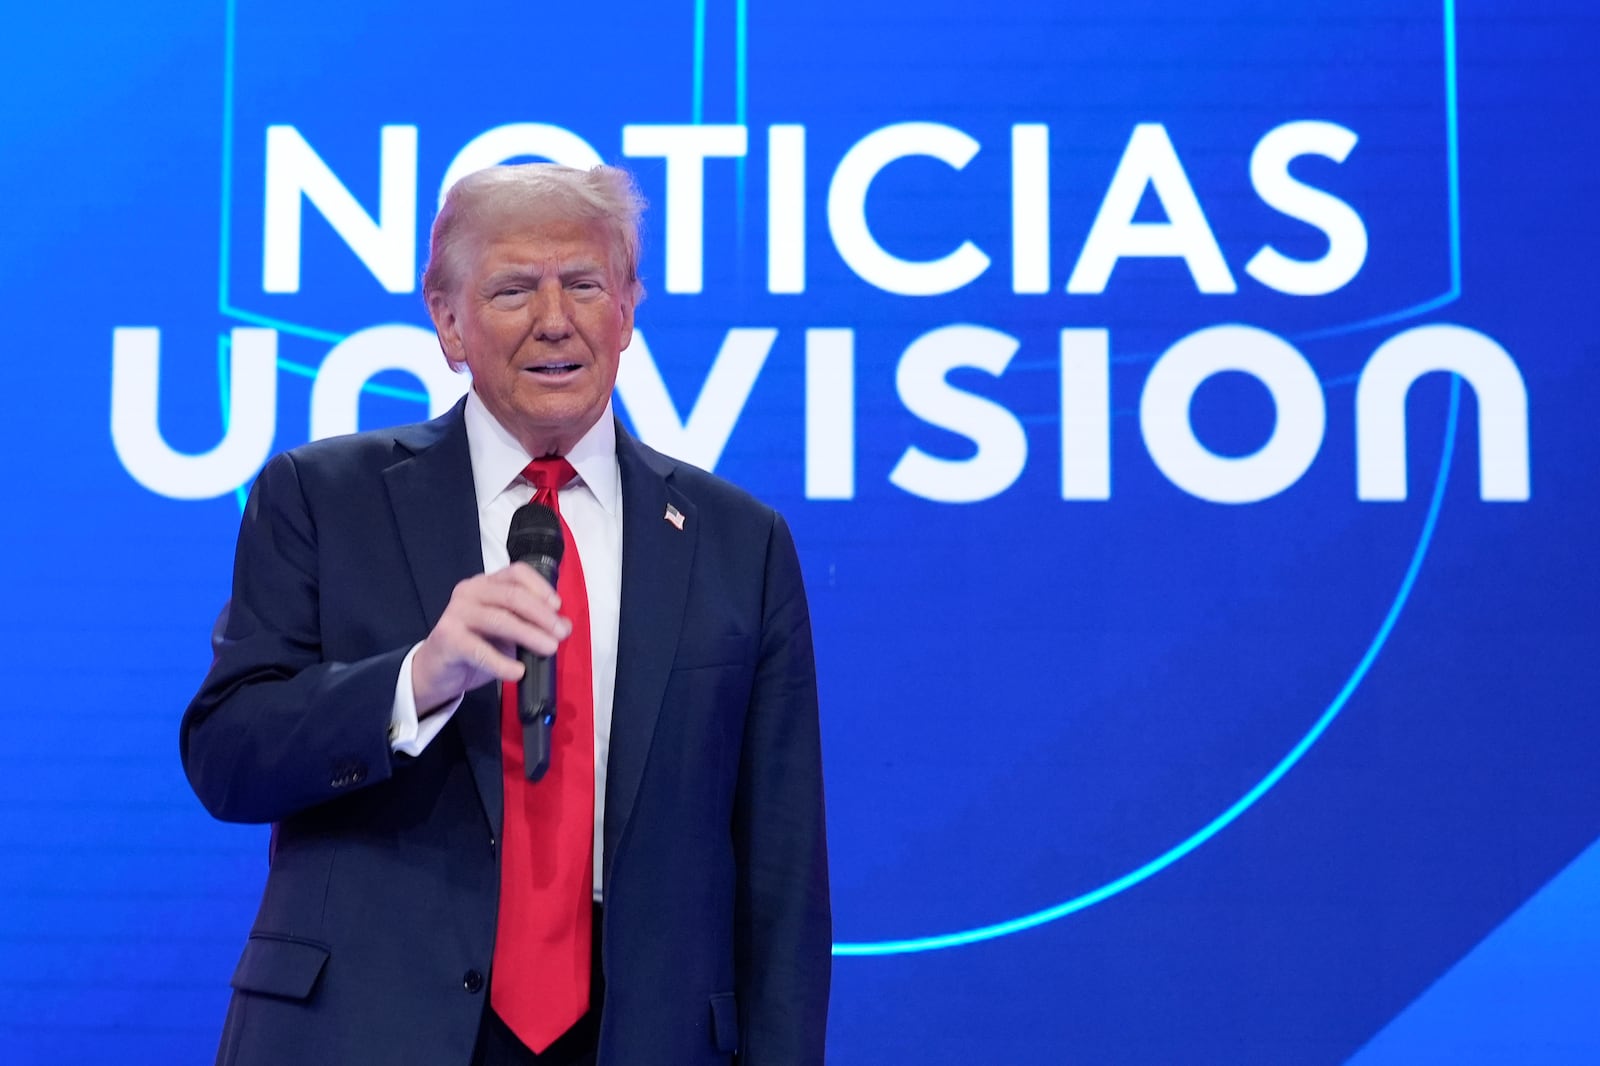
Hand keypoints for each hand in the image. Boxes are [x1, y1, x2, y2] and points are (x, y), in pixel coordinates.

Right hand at [410, 563, 572, 715]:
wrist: (438, 671)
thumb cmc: (475, 647)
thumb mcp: (509, 634)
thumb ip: (533, 625)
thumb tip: (564, 626)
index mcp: (486, 584)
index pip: (516, 573)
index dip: (540, 587)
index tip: (558, 606)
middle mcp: (470, 592)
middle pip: (512, 596)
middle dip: (542, 615)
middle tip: (561, 634)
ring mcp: (456, 613)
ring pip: (499, 619)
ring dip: (529, 635)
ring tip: (549, 649)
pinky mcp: (447, 638)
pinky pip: (479, 650)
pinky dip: (502, 662)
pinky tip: (517, 672)